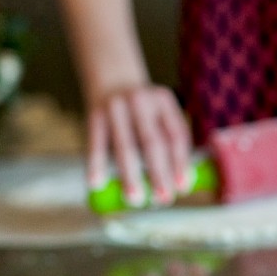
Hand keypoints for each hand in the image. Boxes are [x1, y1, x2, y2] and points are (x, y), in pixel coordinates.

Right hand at [86, 84, 192, 207]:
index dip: (181, 163)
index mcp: (164, 101)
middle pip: (153, 142)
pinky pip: (96, 143)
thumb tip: (178, 186)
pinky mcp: (94, 112)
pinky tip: (97, 184)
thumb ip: (168, 143)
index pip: (176, 135)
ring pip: (125, 146)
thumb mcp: (159, 114)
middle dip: (159, 174)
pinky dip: (96, 164)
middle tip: (163, 200)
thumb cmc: (141, 110)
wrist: (110, 75)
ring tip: (135, 199)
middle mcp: (142, 101)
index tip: (182, 188)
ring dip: (130, 176)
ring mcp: (116, 106)